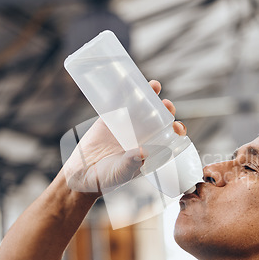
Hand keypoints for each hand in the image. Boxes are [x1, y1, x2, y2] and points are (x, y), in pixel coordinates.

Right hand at [63, 80, 185, 193]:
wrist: (81, 175)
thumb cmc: (106, 179)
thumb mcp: (121, 172)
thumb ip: (132, 163)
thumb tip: (145, 152)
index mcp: (151, 150)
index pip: (169, 138)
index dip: (176, 130)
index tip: (177, 127)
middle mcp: (142, 136)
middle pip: (159, 118)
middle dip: (166, 110)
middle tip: (167, 105)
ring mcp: (126, 126)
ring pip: (142, 107)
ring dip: (150, 95)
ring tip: (154, 85)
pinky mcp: (110, 119)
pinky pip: (119, 102)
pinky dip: (124, 91)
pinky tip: (129, 80)